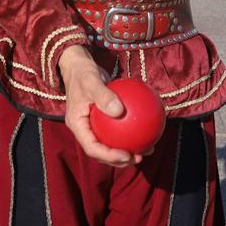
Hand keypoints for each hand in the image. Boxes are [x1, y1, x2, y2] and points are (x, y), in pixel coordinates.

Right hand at [58, 46, 146, 166]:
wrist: (79, 66)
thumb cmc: (83, 73)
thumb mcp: (91, 81)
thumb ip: (103, 96)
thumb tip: (119, 111)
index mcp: (78, 126)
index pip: (92, 147)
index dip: (109, 156)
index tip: (126, 155)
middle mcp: (85, 129)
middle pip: (102, 152)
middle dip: (120, 159)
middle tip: (138, 158)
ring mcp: (94, 126)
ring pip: (110, 144)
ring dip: (128, 151)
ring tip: (146, 151)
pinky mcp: (103, 120)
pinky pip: (118, 130)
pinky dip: (131, 133)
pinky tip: (147, 132)